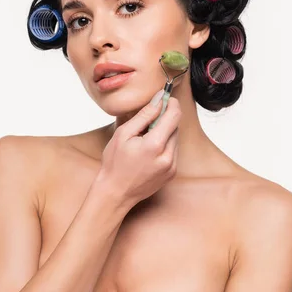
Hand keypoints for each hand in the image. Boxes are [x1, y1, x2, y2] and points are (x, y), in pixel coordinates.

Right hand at [92, 90, 180, 204]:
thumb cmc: (115, 163)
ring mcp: (172, 166)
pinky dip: (164, 145)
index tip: (166, 98)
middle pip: (176, 126)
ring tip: (145, 139)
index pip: (174, 115)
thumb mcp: (123, 134)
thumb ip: (144, 115)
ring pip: (175, 138)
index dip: (172, 103)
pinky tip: (149, 150)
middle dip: (165, 118)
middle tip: (147, 120)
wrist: (116, 193)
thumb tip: (159, 99)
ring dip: (165, 132)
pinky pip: (173, 150)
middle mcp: (168, 156)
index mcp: (155, 145)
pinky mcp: (172, 172)